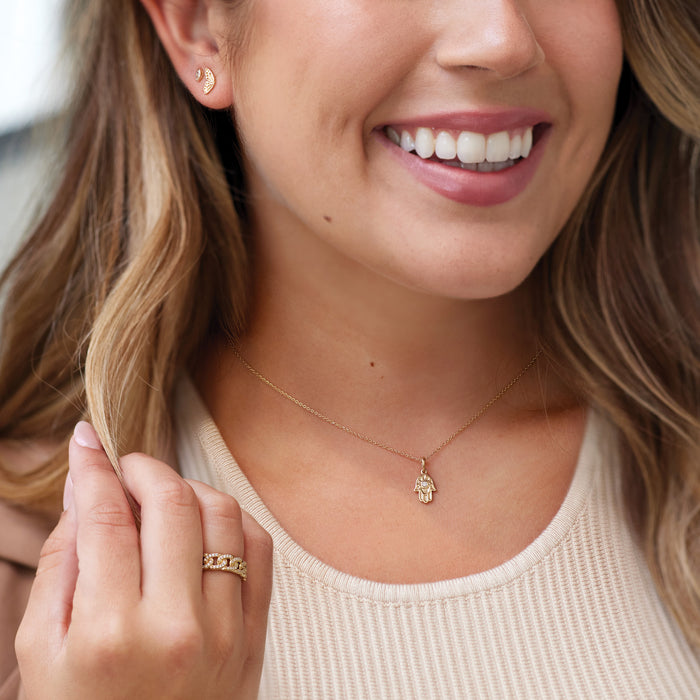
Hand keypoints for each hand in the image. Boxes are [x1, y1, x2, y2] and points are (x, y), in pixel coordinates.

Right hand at [16, 422, 272, 698]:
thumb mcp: (42, 653)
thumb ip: (61, 565)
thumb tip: (86, 492)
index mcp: (110, 634)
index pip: (107, 518)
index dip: (94, 468)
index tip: (87, 440)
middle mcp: (176, 626)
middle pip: (171, 503)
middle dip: (144, 469)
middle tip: (124, 469)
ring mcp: (224, 630)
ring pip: (221, 513)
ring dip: (189, 488)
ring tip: (161, 498)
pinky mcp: (254, 636)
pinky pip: (259, 547)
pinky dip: (232, 518)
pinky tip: (204, 521)